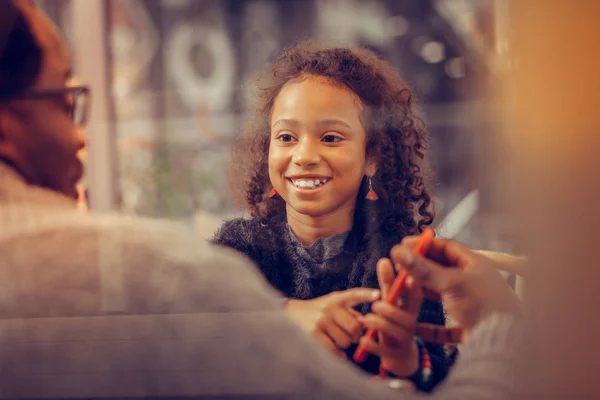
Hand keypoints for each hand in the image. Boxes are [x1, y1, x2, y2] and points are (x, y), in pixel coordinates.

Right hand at [284, 288, 379, 356]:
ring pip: (345, 341)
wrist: (291, 315)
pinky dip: (339, 354)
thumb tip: (365, 323)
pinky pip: (334, 350)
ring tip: (337, 340)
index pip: (354, 294)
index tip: (378, 295)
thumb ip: (350, 311)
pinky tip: (338, 353)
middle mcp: (329, 308)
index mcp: (336, 299)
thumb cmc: (318, 311)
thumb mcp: (332, 304)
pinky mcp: (313, 334)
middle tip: (352, 336)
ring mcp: (321, 321)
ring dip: (345, 344)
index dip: (366, 294)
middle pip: (355, 327)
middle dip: (356, 335)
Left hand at [358, 258, 421, 376]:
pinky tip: (363, 340)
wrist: (399, 355)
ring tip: (365, 319)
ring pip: (395, 332)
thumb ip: (387, 283)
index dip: (414, 288)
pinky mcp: (393, 354)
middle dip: (392, 310)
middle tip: (375, 305)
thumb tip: (384, 260)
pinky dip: (373, 345)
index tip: (408, 278)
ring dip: (380, 324)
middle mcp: (410, 324)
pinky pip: (385, 350)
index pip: (416, 298)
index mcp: (411, 309)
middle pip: (407, 318)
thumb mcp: (391, 303)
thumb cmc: (394, 321)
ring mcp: (403, 340)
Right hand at [391, 237, 520, 336]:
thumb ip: (423, 269)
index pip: (446, 248)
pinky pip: (444, 327)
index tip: (403, 245)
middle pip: (441, 270)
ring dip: (422, 294)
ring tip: (402, 290)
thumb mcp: (450, 283)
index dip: (424, 244)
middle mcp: (472, 283)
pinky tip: (415, 326)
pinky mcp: (467, 328)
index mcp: (474, 265)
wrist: (505, 341)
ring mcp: (470, 305)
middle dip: (419, 268)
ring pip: (440, 296)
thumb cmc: (483, 304)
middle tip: (399, 266)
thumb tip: (398, 252)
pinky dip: (429, 327)